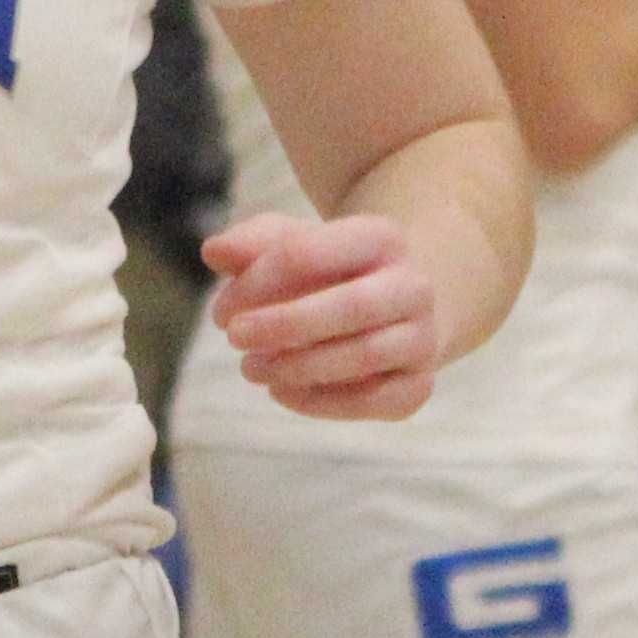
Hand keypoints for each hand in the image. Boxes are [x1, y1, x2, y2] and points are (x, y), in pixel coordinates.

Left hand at [201, 210, 444, 423]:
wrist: (392, 309)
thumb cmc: (329, 274)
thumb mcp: (291, 245)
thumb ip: (251, 243)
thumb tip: (215, 253)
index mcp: (381, 236)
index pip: (309, 253)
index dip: (256, 284)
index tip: (222, 312)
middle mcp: (414, 286)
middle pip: (350, 307)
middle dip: (283, 326)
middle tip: (234, 338)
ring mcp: (423, 338)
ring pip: (363, 357)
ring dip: (297, 367)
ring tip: (251, 368)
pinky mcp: (418, 386)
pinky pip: (371, 401)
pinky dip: (320, 401)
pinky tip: (281, 391)